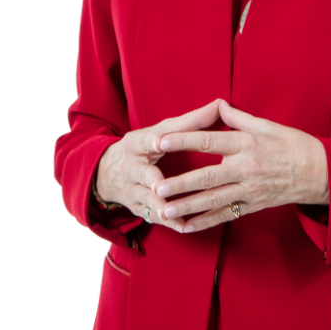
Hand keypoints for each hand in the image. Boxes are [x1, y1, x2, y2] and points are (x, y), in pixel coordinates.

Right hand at [94, 99, 222, 223]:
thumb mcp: (161, 131)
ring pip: (146, 200)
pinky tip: (183, 226)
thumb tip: (220, 104)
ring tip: (171, 213)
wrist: (110, 172)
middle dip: (151, 181)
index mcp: (136, 144)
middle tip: (160, 186)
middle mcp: (131, 168)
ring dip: (159, 207)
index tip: (159, 142)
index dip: (151, 141)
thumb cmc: (146, 146)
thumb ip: (191, 121)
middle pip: (142, 174)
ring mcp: (133, 191)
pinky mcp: (138, 208)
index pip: (143, 141)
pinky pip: (153, 217)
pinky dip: (168, 222)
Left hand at [152, 100, 328, 233]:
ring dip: (188, 206)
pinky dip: (206, 222)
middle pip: (208, 176)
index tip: (162, 140)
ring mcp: (250, 190)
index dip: (184, 140)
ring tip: (165, 209)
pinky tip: (187, 226)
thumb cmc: (294, 144)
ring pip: (214, 200)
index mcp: (247, 144)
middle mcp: (246, 168)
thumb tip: (218, 105)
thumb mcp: (267, 125)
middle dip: (180, 183)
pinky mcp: (253, 205)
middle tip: (156, 186)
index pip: (209, 140)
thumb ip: (239, 118)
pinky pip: (226, 215)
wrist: (320, 172)